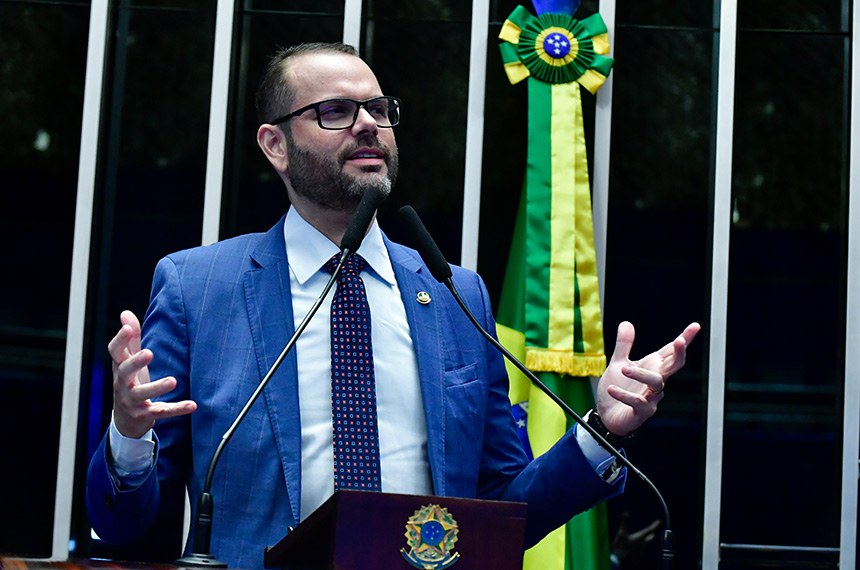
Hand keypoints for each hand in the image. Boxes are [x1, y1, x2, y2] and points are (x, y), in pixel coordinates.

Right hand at [109, 310, 196, 437]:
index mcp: (120, 368)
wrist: (125, 420)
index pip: (115, 351)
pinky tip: (192, 405)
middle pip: (125, 371)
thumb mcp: (129, 361)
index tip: (129, 328)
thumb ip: (131, 339)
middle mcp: (122, 384)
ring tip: (173, 380)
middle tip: (149, 353)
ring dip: (157, 387)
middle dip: (136, 362)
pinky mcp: (145, 415)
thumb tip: (125, 313)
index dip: (120, 339)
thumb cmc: (130, 383)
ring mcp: (132, 401)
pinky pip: (161, 411)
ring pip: (142, 394)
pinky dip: (177, 408)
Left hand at [596, 321, 699, 435]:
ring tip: (624, 368)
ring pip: (656, 382)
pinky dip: (624, 395)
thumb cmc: (618, 388)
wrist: (607, 416)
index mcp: (653, 367)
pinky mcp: (642, 411)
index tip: (696, 326)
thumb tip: (626, 323)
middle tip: (680, 341)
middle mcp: (656, 381)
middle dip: (679, 354)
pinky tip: (611, 389)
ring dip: (641, 374)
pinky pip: (637, 402)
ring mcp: (651, 397)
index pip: (670, 351)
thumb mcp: (617, 363)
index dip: (684, 339)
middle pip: (674, 366)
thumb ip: (623, 345)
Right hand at [611, 511, 660, 562]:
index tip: (660, 521)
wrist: (621, 563)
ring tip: (645, 536)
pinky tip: (637, 546)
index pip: (650, 530)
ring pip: (646, 544)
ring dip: (646, 539)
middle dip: (651, 533)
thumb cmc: (622, 548)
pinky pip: (641, 549)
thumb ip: (624, 523)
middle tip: (652, 530)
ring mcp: (641, 551)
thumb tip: (626, 512)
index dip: (655, 525)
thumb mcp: (621, 534)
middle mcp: (643, 544)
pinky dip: (640, 545)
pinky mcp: (638, 556)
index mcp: (640, 538)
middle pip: (650, 537)